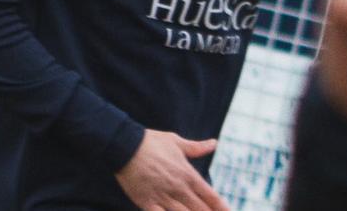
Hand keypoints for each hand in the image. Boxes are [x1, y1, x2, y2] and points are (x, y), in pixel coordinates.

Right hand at [115, 129, 229, 210]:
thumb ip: (196, 147)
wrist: (124, 145)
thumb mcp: (176, 142)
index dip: (222, 208)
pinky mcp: (147, 202)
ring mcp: (163, 196)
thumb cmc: (150, 142)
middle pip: (200, 209)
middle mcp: (178, 188)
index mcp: (187, 174)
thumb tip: (214, 143)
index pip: (210, 196)